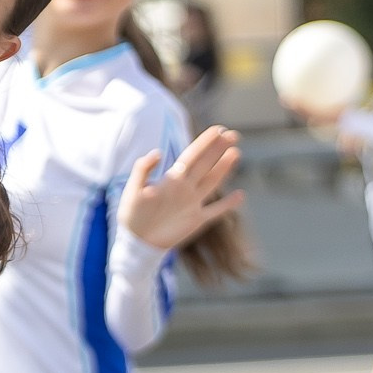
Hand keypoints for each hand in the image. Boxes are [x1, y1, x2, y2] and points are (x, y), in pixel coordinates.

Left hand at [119, 126, 243, 250]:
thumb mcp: (132, 190)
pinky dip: (228, 205)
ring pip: (212, 182)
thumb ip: (142, 170)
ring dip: (224, 168)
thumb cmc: (131, 215)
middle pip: (205, 164)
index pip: (192, 156)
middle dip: (218, 149)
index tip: (219, 129)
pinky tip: (240, 195)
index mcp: (172, 179)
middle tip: (233, 134)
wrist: (136, 242)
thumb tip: (157, 153)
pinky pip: (216, 211)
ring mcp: (192, 204)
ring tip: (235, 152)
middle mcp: (185, 188)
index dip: (205, 142)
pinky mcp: (196, 221)